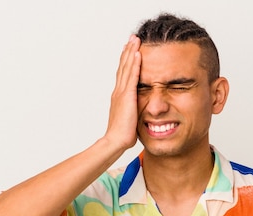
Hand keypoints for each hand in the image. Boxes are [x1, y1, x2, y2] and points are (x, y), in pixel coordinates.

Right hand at [104, 35, 141, 150]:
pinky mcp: (126, 96)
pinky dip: (134, 64)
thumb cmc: (122, 135)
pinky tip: (137, 53)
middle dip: (128, 51)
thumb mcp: (129, 119)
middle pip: (123, 66)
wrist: (115, 141)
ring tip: (135, 39)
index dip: (126, 61)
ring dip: (131, 52)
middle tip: (132, 38)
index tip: (130, 49)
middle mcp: (118, 91)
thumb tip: (137, 112)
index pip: (123, 74)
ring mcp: (121, 93)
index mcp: (119, 96)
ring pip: (126, 67)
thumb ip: (133, 111)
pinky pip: (132, 76)